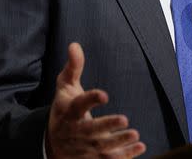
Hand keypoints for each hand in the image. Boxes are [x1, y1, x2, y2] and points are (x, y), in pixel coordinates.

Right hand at [46, 43, 145, 157]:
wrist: (51, 142)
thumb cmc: (65, 109)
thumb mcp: (65, 87)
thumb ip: (73, 68)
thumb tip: (75, 44)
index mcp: (70, 111)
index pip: (78, 105)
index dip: (90, 99)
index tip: (104, 95)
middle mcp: (76, 131)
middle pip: (91, 130)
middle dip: (107, 126)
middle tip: (125, 119)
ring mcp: (84, 147)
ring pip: (101, 148)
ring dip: (119, 142)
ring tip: (135, 134)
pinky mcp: (92, 158)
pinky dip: (124, 155)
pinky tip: (140, 147)